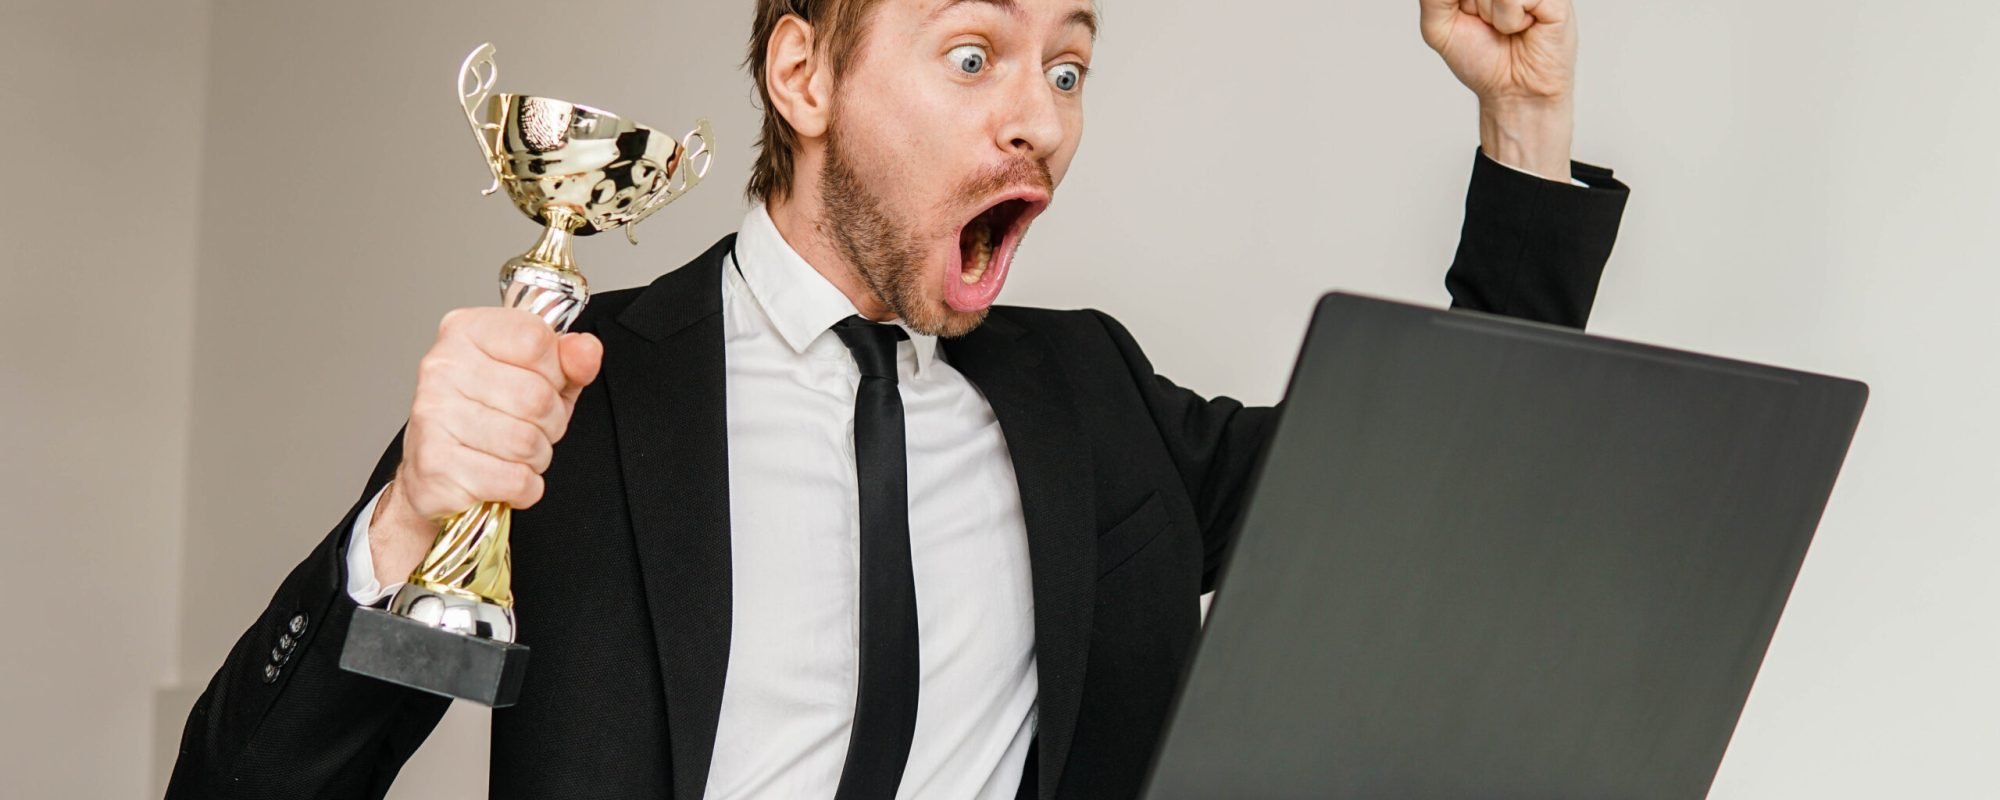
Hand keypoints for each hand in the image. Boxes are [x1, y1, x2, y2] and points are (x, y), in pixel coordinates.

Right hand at [368, 308, 603, 584]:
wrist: (434, 471)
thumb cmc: (489, 416)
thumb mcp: (541, 378)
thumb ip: (570, 361)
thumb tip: (586, 350)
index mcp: (465, 331)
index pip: (536, 339)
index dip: (556, 370)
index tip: (545, 383)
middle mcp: (443, 367)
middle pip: (536, 397)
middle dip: (551, 422)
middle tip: (532, 427)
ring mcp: (434, 415)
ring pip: (526, 442)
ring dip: (536, 456)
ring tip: (515, 452)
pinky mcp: (437, 465)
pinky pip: (514, 479)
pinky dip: (524, 486)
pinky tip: (503, 475)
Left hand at [1420, 0, 1577, 180]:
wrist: (1514, 99)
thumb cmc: (1483, 64)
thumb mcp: (1440, 27)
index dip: (1456, 4)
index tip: (1463, 17)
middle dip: (1469, 5)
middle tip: (1487, 26)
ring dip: (1490, 14)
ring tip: (1506, 29)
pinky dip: (1509, 19)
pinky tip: (1521, 29)